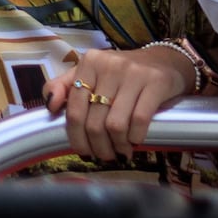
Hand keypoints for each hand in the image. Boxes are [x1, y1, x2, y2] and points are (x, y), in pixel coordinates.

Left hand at [42, 45, 190, 163]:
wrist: (166, 62)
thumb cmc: (122, 75)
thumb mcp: (90, 73)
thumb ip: (63, 86)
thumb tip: (51, 106)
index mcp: (90, 61)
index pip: (74, 111)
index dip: (76, 138)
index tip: (84, 151)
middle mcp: (111, 64)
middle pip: (94, 122)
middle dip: (98, 147)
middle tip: (104, 156)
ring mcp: (135, 72)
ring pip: (115, 124)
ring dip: (117, 146)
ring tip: (120, 151)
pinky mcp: (157, 82)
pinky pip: (140, 120)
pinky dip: (135, 137)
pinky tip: (135, 142)